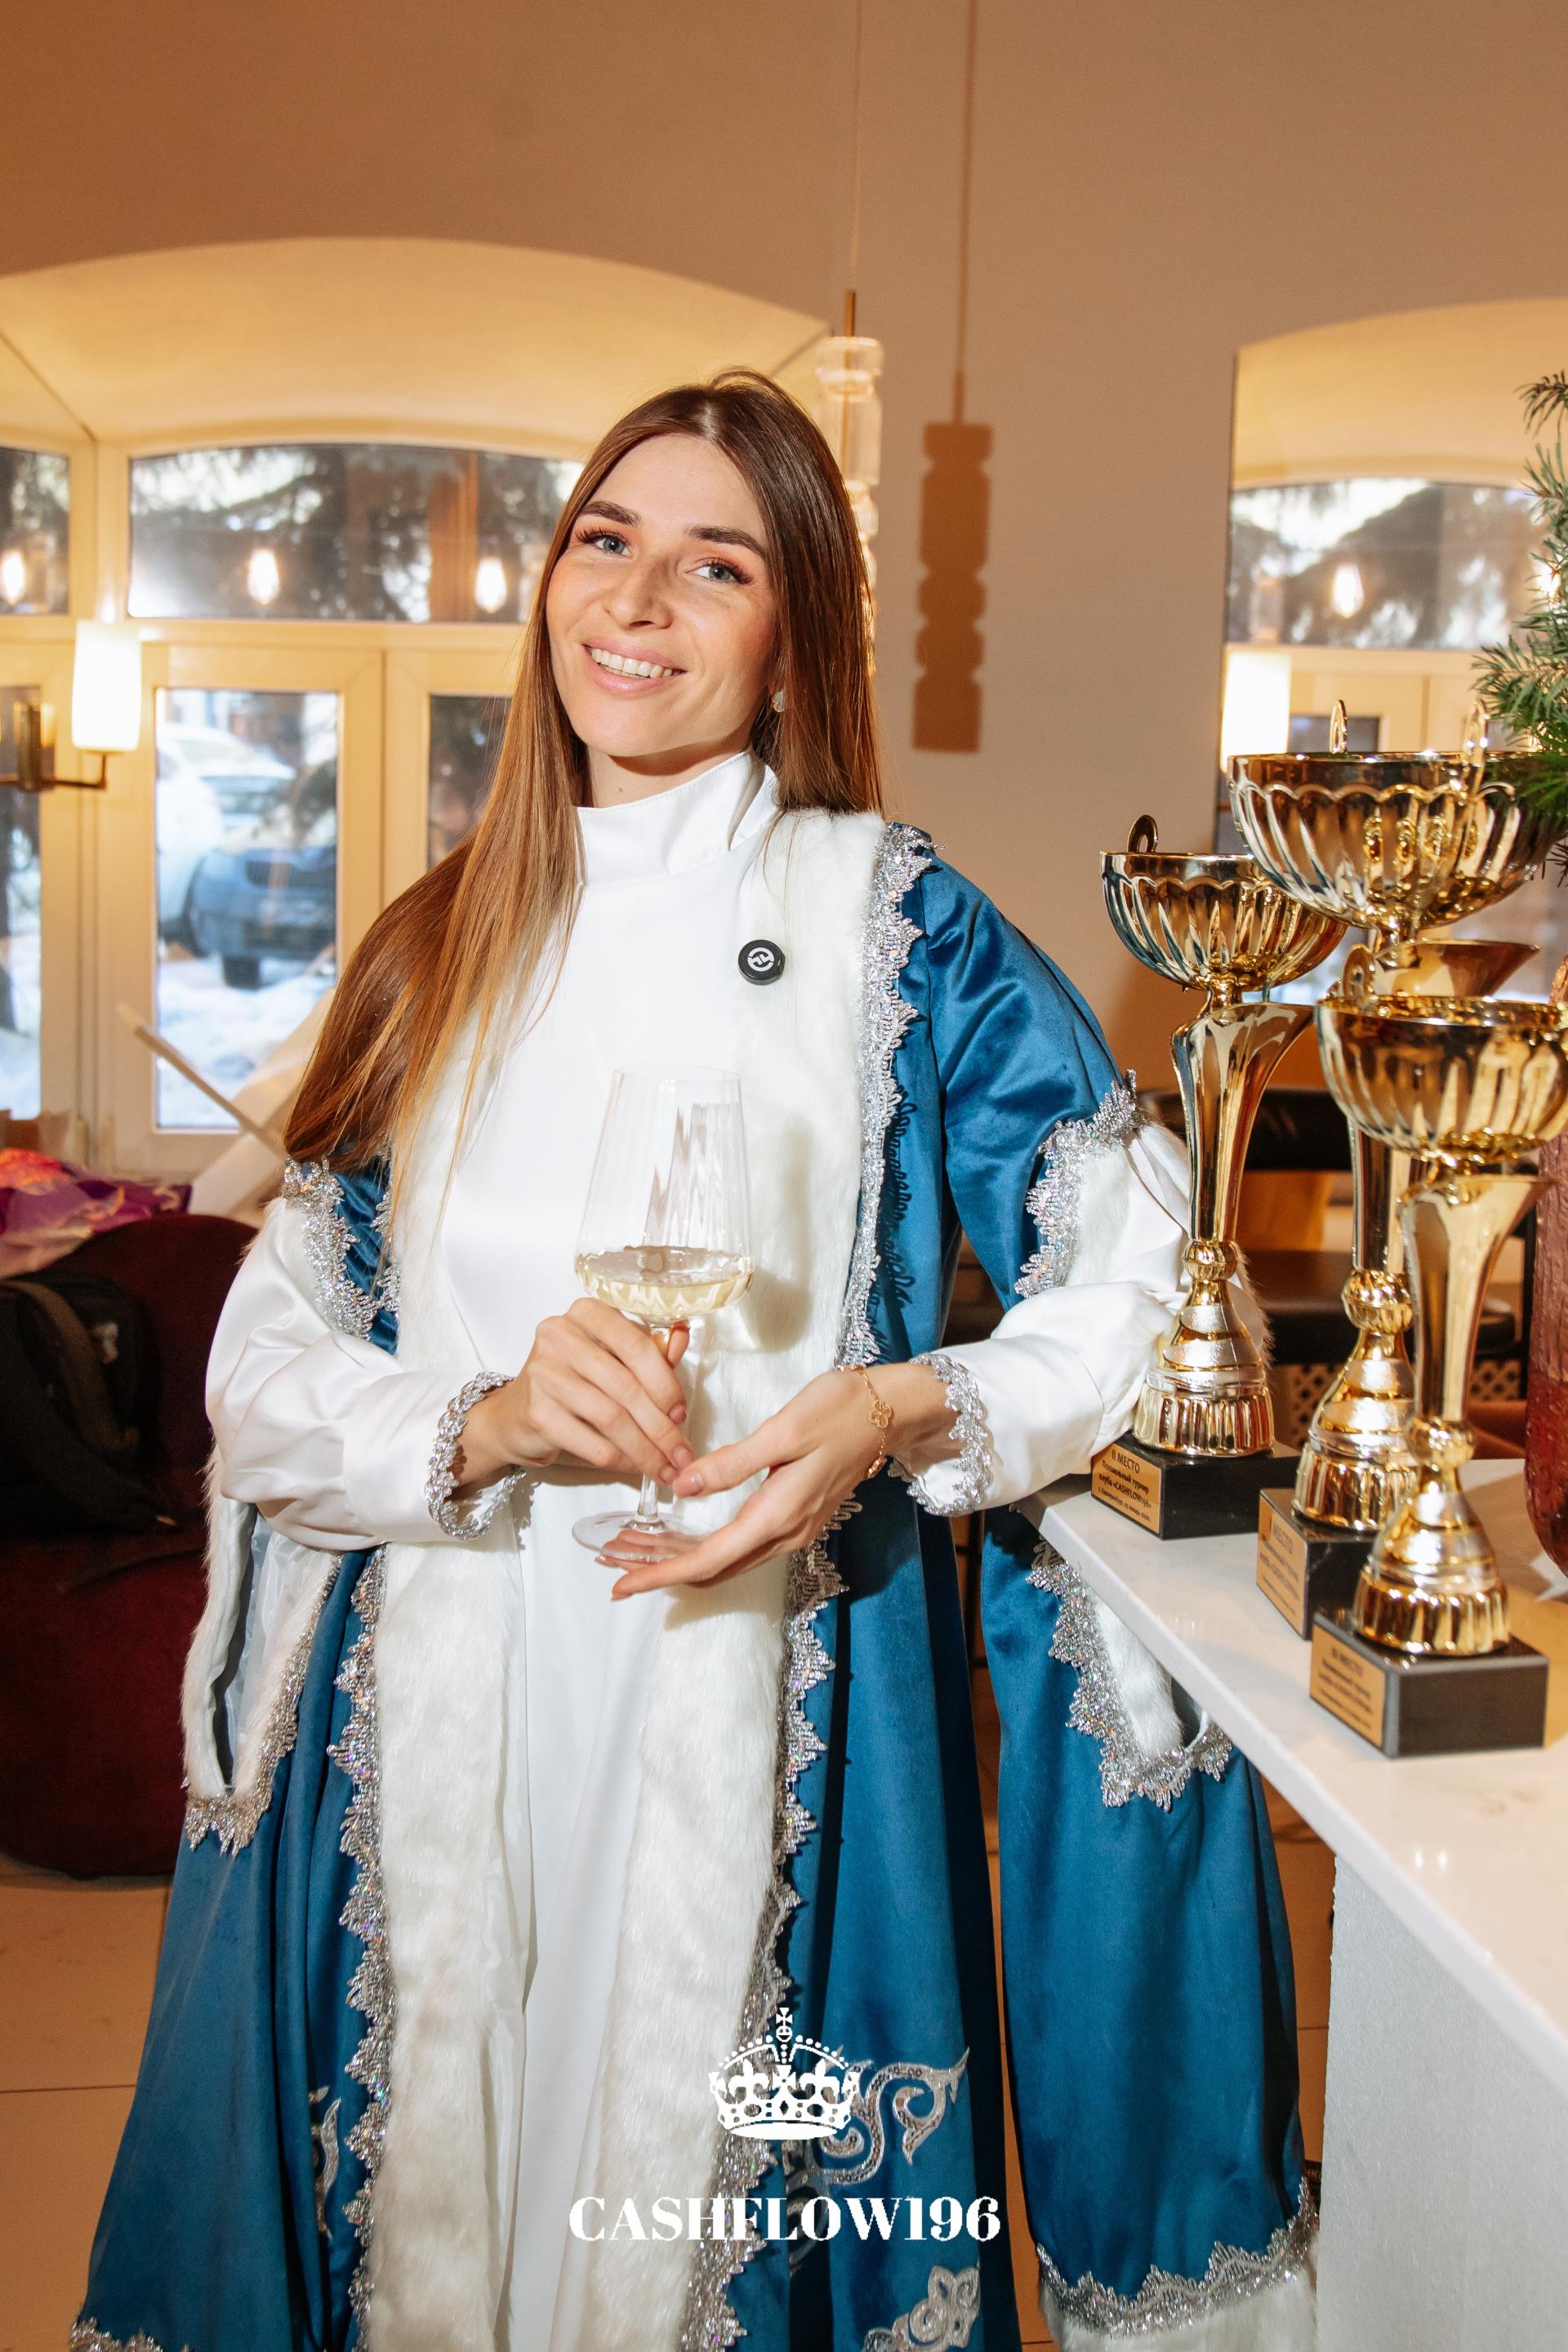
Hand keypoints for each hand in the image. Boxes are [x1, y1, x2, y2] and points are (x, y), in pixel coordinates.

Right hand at [457, 1302, 692, 1490]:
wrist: (516, 1415)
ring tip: (664, 1469)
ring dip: (645, 1450)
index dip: (666, 1383)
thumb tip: (683, 1338)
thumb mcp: (612, 1359)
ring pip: (611, 1417)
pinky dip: (620, 1460)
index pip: (636, 1345)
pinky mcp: (537, 1412)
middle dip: (661, 1427)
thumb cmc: (573, 1381)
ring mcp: (544, 1373)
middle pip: (626, 1386)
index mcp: (586, 1314)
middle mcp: (560, 1336)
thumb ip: (649, 1351)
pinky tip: (635, 1468)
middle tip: (681, 1454)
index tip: (682, 1413)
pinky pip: (591, 1442)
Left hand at [600, 1358, 950, 1597]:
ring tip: (634, 1549)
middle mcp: (786, 1533)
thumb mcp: (784, 1430)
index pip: (709, 1559)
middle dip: (660, 1570)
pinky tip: (680, 1535)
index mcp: (779, 1514)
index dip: (661, 1573)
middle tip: (612, 1564)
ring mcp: (793, 1529)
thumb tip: (681, 1487)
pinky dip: (703, 1545)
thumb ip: (732, 1463)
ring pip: (725, 1559)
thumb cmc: (839, 1410)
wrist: (890, 1410)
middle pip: (712, 1568)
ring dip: (679, 1558)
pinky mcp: (795, 1517)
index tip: (621, 1582)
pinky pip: (741, 1545)